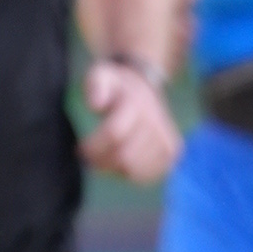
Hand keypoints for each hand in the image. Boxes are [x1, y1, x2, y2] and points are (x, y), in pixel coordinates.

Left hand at [80, 57, 181, 183]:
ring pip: (133, 171)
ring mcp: (168, 141)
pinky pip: (145, 176)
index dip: (94, 147)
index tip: (80, 150)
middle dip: (101, 161)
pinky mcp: (172, 155)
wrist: (147, 90)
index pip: (114, 134)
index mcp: (139, 105)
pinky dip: (128, 173)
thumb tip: (96, 104)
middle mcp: (157, 124)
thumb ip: (95, 84)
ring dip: (113, 168)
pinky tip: (121, 162)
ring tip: (105, 157)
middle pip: (123, 157)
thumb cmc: (118, 87)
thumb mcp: (102, 75)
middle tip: (90, 158)